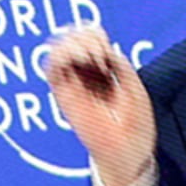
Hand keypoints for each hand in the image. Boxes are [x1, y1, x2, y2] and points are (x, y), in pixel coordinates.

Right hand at [46, 24, 155, 185]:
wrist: (129, 151)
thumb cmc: (135, 125)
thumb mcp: (135, 88)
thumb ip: (121, 66)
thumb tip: (106, 50)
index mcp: (105, 70)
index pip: (89, 39)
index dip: (93, 34)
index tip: (105, 46)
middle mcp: (87, 75)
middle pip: (72, 39)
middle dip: (83, 37)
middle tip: (98, 52)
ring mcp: (75, 84)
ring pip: (58, 50)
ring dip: (70, 44)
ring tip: (87, 56)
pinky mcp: (65, 96)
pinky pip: (50, 70)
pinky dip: (57, 57)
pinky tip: (75, 59)